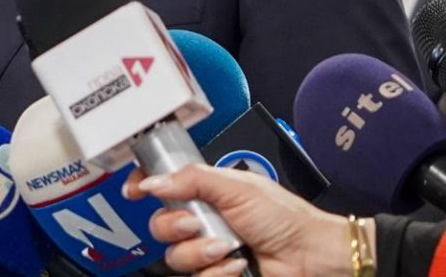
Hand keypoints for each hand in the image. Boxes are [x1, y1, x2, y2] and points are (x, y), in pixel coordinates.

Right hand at [123, 164, 350, 276]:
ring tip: (227, 248)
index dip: (144, 187)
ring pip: (175, 257)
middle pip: (160, 225)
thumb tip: (153, 181)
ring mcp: (210, 252)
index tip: (135, 191)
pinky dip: (217, 273)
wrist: (311, 256)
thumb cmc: (286, 217)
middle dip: (174, 226)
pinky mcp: (217, 275)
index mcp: (206, 193)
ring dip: (200, 253)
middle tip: (196, 222)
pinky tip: (238, 266)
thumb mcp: (237, 187)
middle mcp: (204, 222)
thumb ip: (192, 179)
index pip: (163, 186)